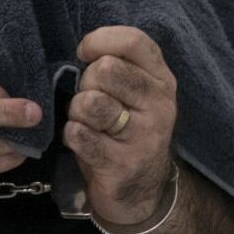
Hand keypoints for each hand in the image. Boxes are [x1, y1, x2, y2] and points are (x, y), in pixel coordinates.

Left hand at [66, 27, 178, 224]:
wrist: (141, 193)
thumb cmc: (125, 132)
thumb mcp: (133, 95)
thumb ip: (117, 67)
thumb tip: (85, 47)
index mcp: (162, 80)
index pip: (134, 41)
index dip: (100, 40)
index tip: (84, 53)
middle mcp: (159, 105)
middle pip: (106, 69)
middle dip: (85, 83)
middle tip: (89, 102)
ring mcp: (144, 136)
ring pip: (90, 102)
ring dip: (76, 111)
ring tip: (86, 123)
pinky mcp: (123, 163)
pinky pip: (79, 134)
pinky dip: (71, 135)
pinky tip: (82, 141)